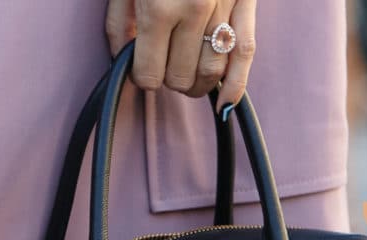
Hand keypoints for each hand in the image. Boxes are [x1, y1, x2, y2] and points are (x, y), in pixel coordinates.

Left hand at [105, 0, 256, 112]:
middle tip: (161, 70)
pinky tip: (225, 102)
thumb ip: (121, 23)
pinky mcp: (246, 3)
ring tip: (185, 80)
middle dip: (168, 81)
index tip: (141, 72)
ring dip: (196, 85)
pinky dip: (236, 84)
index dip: (142, 79)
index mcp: (159, 8)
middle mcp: (194, 12)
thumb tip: (123, 60)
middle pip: (181, 77)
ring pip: (211, 72)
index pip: (150, 74)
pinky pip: (246, 52)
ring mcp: (224, 9)